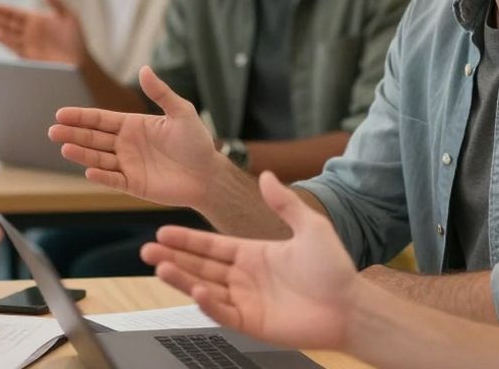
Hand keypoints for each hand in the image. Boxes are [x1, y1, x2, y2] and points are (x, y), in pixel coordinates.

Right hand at [0, 0, 87, 64]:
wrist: (80, 62)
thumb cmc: (76, 38)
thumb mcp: (68, 16)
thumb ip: (55, 2)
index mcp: (36, 20)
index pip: (14, 13)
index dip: (1, 9)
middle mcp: (29, 32)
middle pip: (8, 23)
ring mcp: (28, 44)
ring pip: (9, 34)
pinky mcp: (30, 56)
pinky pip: (15, 47)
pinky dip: (6, 41)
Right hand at [48, 65, 221, 208]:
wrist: (209, 175)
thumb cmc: (196, 142)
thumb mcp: (181, 112)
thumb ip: (161, 93)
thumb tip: (144, 68)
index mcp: (132, 125)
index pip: (101, 119)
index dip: (81, 117)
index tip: (61, 113)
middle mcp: (125, 144)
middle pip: (93, 138)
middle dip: (73, 134)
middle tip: (52, 130)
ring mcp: (128, 165)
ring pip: (98, 158)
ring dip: (81, 153)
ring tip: (64, 147)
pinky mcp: (134, 185)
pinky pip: (113, 180)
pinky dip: (101, 176)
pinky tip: (88, 171)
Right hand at [141, 171, 356, 350]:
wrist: (352, 306)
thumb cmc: (334, 270)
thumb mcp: (309, 228)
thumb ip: (284, 203)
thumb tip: (266, 174)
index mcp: (252, 253)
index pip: (210, 246)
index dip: (186, 239)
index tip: (162, 231)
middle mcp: (244, 277)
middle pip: (199, 266)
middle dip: (172, 258)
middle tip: (146, 250)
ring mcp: (246, 301)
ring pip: (204, 287)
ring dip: (181, 278)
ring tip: (159, 267)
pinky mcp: (252, 323)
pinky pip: (222, 312)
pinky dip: (208, 303)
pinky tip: (196, 290)